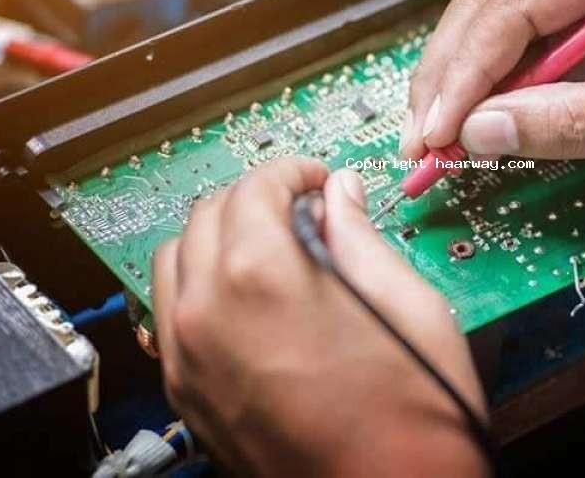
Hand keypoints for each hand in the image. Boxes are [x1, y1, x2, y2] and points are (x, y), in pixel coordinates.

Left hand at [152, 158, 487, 475]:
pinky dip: (200, 286)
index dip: (293, 171)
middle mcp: (206, 313)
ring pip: (176, 259)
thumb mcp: (409, 303)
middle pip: (208, 213)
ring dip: (219, 237)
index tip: (317, 179)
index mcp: (261, 277)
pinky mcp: (188, 394)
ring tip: (270, 249)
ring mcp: (188, 358)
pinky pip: (172, 314)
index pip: (255, 186)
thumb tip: (340, 193)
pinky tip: (248, 298)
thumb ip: (361, 235)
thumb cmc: (412, 413)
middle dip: (255, 197)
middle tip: (302, 209)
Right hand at [402, 0, 584, 189]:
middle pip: (490, 11)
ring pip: (491, 35)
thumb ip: (578, 121)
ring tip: (429, 140)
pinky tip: (462, 129)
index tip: (437, 128)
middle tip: (418, 140)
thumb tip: (481, 130)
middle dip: (446, 77)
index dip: (467, 68)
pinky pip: (516, 65)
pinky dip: (483, 101)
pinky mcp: (584, 48)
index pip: (519, 2)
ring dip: (453, 88)